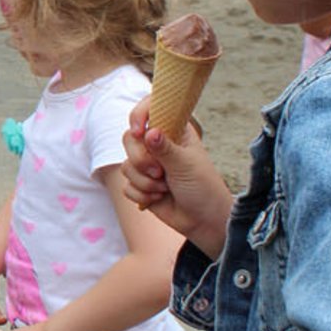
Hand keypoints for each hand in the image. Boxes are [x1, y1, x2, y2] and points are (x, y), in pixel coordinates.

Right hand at [120, 96, 232, 248]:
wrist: (204, 221)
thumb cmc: (203, 187)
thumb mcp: (186, 165)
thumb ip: (165, 148)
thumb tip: (148, 132)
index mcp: (173, 131)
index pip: (150, 109)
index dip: (139, 115)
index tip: (138, 131)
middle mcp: (158, 145)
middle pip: (129, 139)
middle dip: (141, 160)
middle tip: (160, 171)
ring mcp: (148, 165)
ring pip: (126, 165)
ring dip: (145, 181)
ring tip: (165, 187)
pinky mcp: (141, 184)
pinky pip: (126, 185)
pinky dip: (141, 194)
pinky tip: (158, 198)